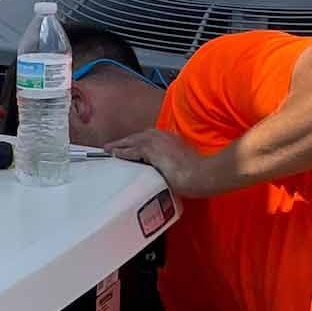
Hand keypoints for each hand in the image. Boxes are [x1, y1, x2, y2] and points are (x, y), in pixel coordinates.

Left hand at [105, 126, 230, 198]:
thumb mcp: (183, 166)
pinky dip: (121, 152)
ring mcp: (155, 142)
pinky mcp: (150, 150)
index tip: (128, 147)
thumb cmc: (199, 174)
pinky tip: (113, 155)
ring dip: (119, 146)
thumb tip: (166, 173)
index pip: (148, 139)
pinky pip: (130, 151)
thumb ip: (172, 166)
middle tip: (111, 147)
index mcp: (170, 139)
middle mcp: (162, 136)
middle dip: (124, 142)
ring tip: (108, 150)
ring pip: (131, 142)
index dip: (136, 143)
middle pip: (137, 138)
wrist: (203, 173)